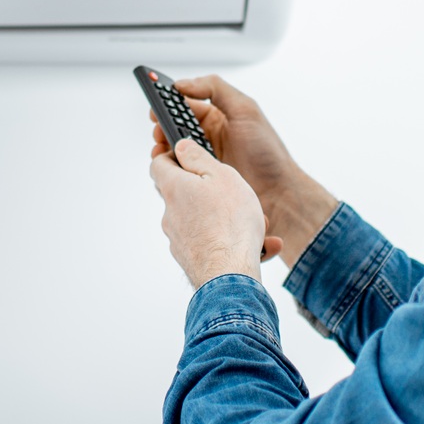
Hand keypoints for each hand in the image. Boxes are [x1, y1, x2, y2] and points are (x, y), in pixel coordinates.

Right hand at [149, 75, 338, 267]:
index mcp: (218, 116)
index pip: (185, 104)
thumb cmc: (266, 151)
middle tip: (157, 131)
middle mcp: (208, 136)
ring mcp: (203, 159)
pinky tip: (168, 168)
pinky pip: (178, 171)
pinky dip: (169, 168)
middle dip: (161, 127)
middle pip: (174, 127)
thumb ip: (215, 88)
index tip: (155, 105)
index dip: (168, 103)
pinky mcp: (201, 179)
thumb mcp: (246, 109)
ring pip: (173, 150)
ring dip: (163, 148)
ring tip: (160, 150)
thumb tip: (182, 83)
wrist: (278, 193)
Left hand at [149, 137, 276, 288]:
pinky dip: (234, 242)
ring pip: (205, 221)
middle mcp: (171, 214)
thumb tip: (180, 146)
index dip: (171, 157)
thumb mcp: (220, 175)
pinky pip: (215, 244)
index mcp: (175, 189)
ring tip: (260, 225)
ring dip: (230, 220)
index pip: (158, 165)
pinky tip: (264, 245)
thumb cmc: (229, 223)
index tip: (188, 156)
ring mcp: (180, 240)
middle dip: (211, 193)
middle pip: (184, 194)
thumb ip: (198, 158)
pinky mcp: (192, 260)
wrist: (230, 276)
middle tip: (238, 195)